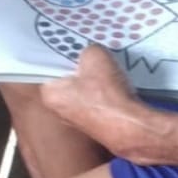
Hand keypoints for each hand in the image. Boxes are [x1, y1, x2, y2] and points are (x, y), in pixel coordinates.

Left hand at [40, 44, 156, 158]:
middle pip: (68, 80)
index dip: (66, 55)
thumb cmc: (106, 92)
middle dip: (82, 69)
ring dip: (95, 83)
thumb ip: (87, 51)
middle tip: (95, 59)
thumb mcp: (95, 54)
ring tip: (109, 72)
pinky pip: (96, 105)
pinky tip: (117, 89)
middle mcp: (56, 110)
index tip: (78, 49)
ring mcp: (75, 122)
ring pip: (83, 93)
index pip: (51, 68)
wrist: (128, 125)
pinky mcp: (93, 128)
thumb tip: (90, 56)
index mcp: (48, 93)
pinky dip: (104, 96)